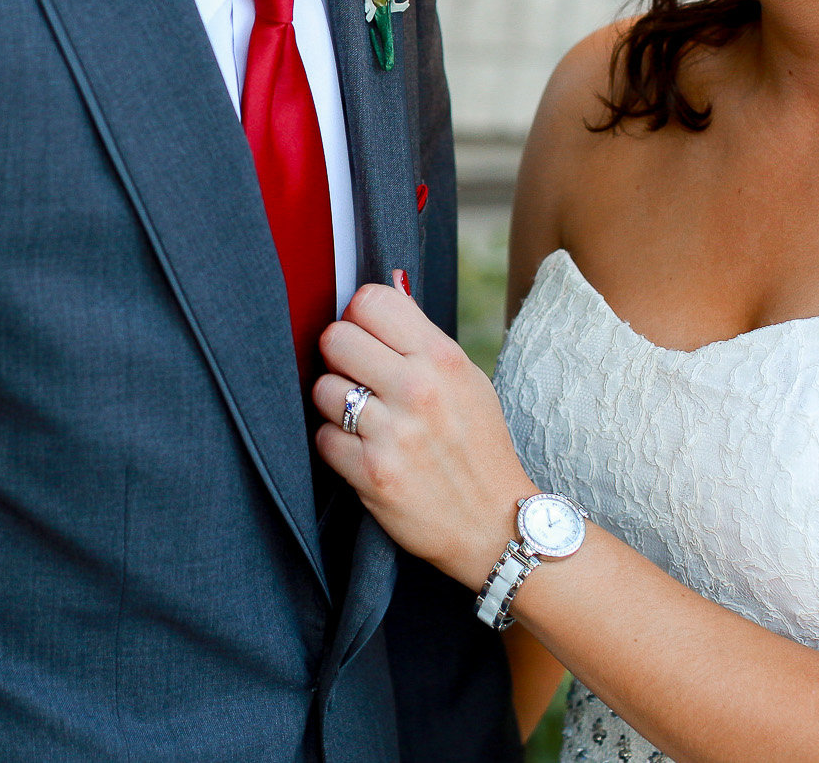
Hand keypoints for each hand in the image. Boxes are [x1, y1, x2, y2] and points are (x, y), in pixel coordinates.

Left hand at [312, 276, 537, 588]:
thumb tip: (379, 293)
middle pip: (336, 337)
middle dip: (340, 356)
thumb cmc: (478, 447)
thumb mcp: (467, 381)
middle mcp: (418, 390)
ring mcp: (393, 433)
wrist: (496, 525)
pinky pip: (322, 438)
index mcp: (443, 359)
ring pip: (323, 388)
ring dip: (334, 403)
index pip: (371, 300)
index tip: (366, 336)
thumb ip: (421, 341)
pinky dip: (336, 444)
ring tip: (362, 418)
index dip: (359, 316)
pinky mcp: (371, 474)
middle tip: (358, 377)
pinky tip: (362, 450)